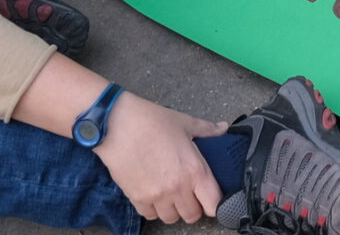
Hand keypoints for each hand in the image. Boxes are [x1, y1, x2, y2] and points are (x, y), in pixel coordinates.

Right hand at [95, 92, 227, 224]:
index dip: (215, 203)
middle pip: (192, 216)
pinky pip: (150, 215)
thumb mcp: (184, 123)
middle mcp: (178, 188)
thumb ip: (207, 129)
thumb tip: (222, 128)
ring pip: (171, 218)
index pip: (214, 204)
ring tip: (171, 194)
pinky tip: (153, 194)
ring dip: (173, 209)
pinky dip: (153, 209)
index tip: (210, 196)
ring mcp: (156, 196)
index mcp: (194, 170)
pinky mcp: (137, 198)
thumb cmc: (151, 121)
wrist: (116, 124)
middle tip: (189, 194)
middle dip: (193, 207)